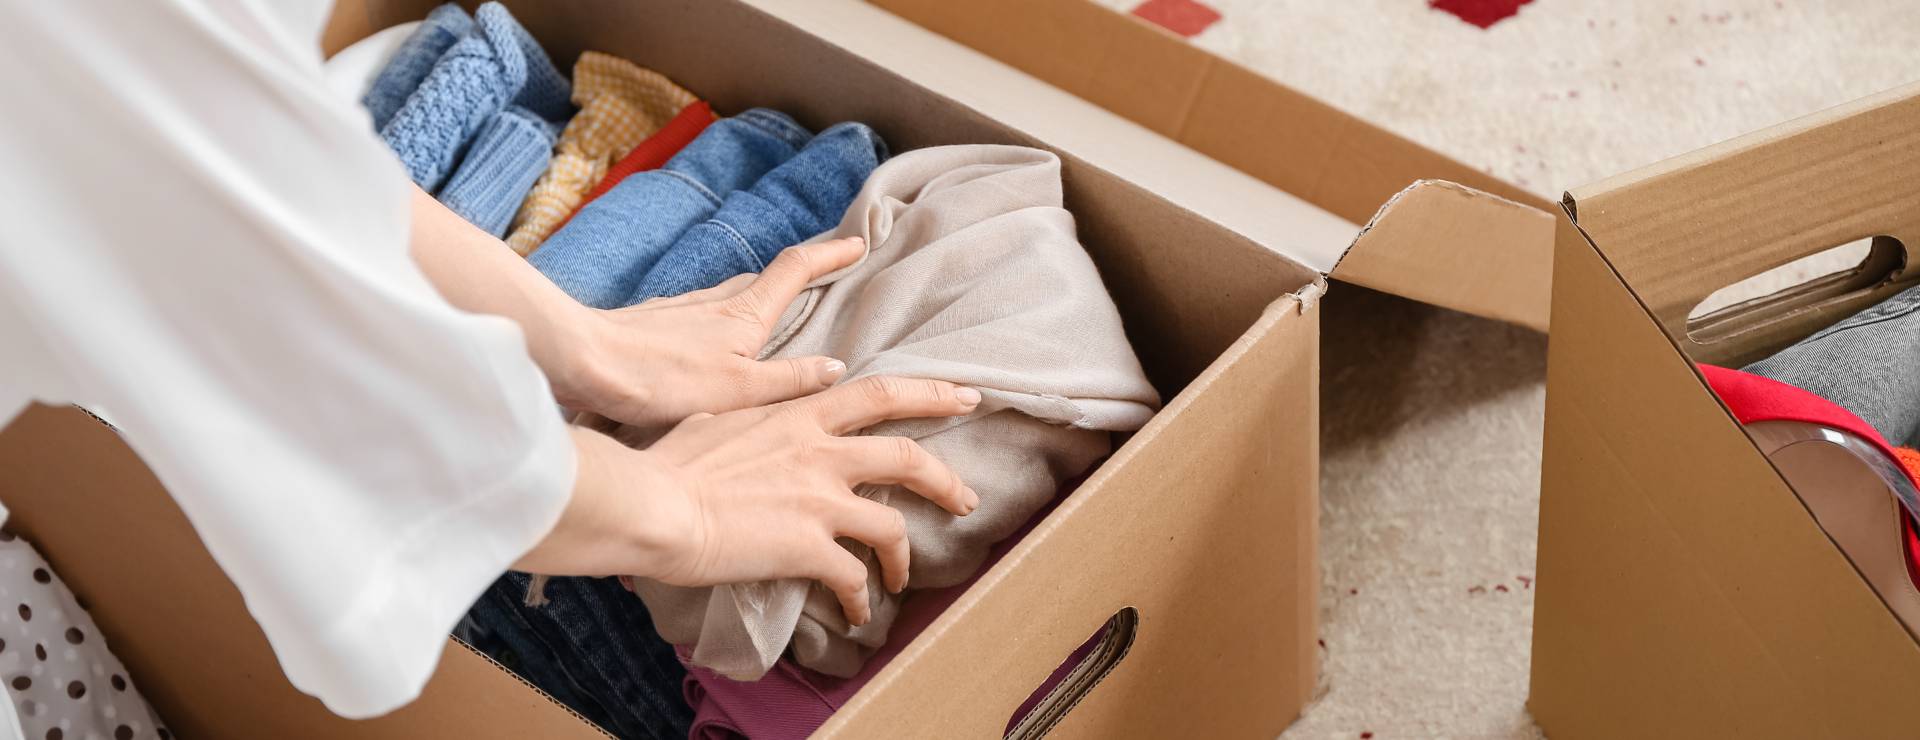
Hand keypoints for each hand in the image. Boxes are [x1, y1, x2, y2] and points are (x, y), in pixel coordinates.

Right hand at [518, 376, 981, 624]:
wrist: (653, 504)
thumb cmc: (668, 463)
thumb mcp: (718, 419)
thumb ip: (750, 417)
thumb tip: (738, 417)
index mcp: (799, 415)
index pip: (879, 394)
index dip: (928, 394)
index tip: (962, 397)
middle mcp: (821, 451)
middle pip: (908, 455)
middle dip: (946, 479)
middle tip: (968, 498)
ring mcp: (820, 499)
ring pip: (893, 524)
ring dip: (905, 554)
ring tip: (904, 576)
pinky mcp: (809, 546)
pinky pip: (855, 577)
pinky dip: (863, 598)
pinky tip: (858, 613)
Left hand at [551, 238, 868, 429]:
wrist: (581, 362)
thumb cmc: (660, 379)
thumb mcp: (739, 391)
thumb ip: (790, 380)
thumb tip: (836, 368)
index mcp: (744, 316)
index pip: (797, 271)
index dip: (830, 254)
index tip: (858, 242)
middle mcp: (714, 303)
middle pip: (764, 277)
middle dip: (798, 272)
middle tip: (822, 273)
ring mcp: (679, 310)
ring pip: (729, 294)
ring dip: (756, 294)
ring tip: (771, 309)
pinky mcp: (651, 324)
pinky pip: (698, 313)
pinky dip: (718, 317)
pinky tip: (707, 339)